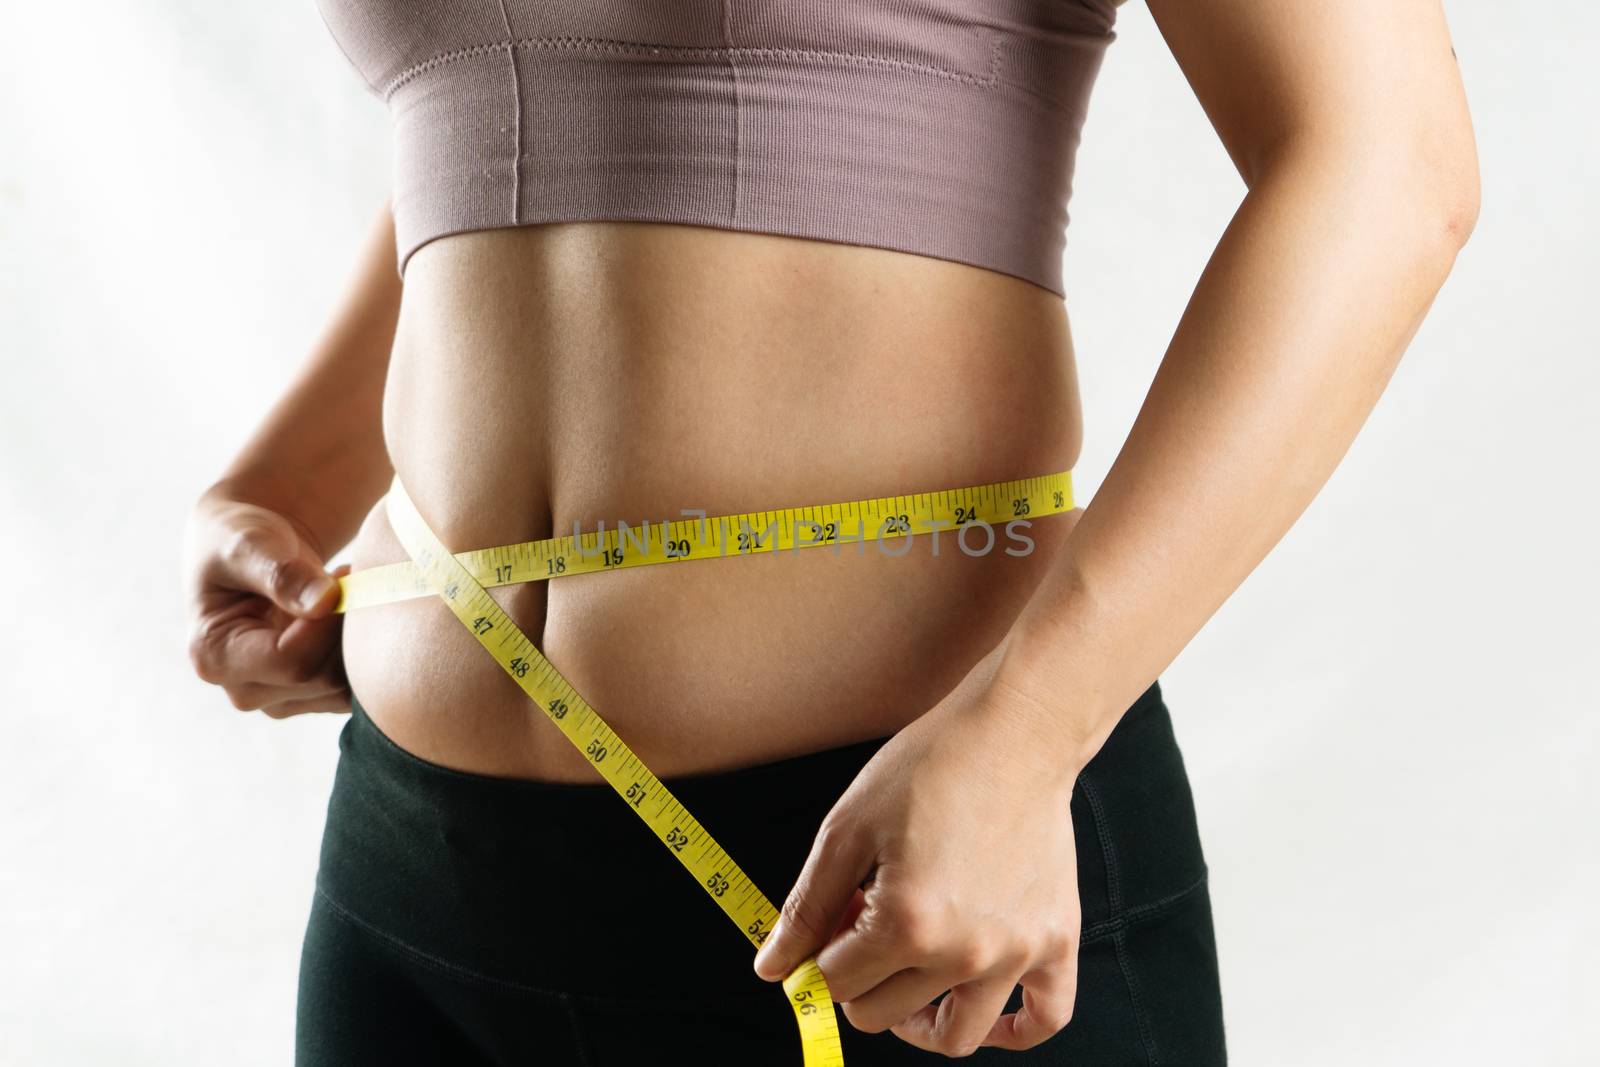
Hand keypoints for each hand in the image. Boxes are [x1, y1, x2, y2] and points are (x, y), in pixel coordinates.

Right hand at [184, 490, 349, 716]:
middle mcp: (244, 690)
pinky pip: (356, 689)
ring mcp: (280, 700)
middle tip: (352, 579)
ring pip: (345, 688)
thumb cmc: (240, 542)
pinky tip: (353, 616)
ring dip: (361, 640)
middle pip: (322, 679)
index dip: (330, 621)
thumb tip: (323, 602)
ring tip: (349, 594)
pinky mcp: (312, 696)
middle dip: (347, 628)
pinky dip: (367, 653)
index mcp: (214, 657)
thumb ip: (282, 573)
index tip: (344, 575)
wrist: (253, 554)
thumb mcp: (249, 545)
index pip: (292, 661)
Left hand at [752, 638, 1085, 1056]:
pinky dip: (1014, 1033)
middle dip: (857, 979)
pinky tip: (982, 1014)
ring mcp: (1016, 953)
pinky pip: (1044, 1020)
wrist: (1014, 732)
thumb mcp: (848, 828)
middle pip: (882, 1014)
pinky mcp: (1056, 941)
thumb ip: (806, 906)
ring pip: (954, 1037)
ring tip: (906, 980)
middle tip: (865, 926)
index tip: (831, 919)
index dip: (817, 954)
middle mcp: (964, 952)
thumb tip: (772, 968)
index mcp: (906, 923)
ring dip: (916, 1022)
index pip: (835, 982)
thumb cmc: (930, 767)